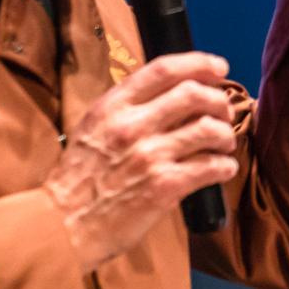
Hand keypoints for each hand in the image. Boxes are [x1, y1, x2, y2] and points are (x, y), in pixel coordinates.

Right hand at [44, 52, 239, 270]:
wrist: (62, 224)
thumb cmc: (79, 178)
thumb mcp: (93, 128)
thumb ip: (127, 108)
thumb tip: (171, 93)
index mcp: (113, 107)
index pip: (163, 70)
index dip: (199, 63)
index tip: (219, 67)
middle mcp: (132, 126)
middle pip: (194, 94)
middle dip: (219, 101)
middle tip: (225, 112)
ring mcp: (149, 156)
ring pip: (209, 129)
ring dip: (226, 134)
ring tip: (225, 143)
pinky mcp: (164, 187)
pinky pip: (210, 167)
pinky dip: (225, 166)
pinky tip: (224, 169)